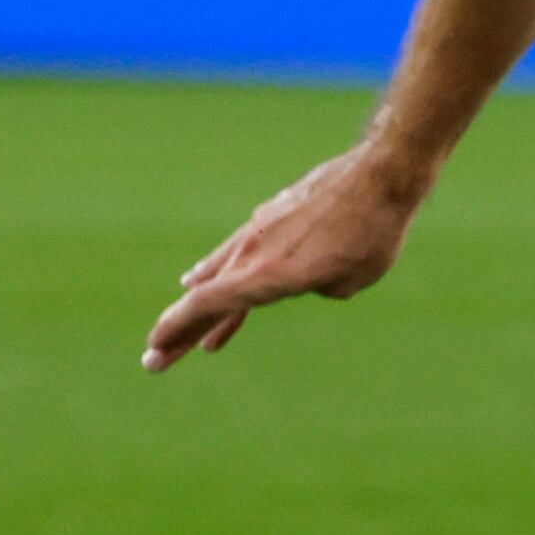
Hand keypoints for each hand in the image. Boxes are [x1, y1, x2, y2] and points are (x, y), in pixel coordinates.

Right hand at [145, 145, 428, 369]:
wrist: (379, 175)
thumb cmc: (372, 233)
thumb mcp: (351, 280)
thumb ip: (323, 286)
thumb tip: (312, 275)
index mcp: (268, 275)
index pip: (209, 306)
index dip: (179, 330)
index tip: (155, 351)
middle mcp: (254, 252)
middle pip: (206, 298)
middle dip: (180, 331)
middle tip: (155, 359)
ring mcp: (259, 230)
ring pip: (220, 273)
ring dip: (201, 303)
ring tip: (187, 327)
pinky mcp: (272, 215)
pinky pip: (237, 250)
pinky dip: (220, 269)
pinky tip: (204, 274)